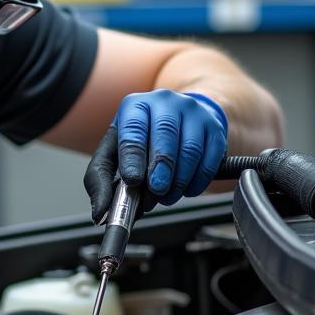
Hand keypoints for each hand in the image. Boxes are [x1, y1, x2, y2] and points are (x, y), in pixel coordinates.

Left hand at [84, 90, 227, 222]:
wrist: (179, 121)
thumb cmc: (141, 141)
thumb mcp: (113, 154)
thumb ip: (101, 181)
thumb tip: (100, 212)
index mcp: (135, 106)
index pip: (133, 129)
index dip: (133, 157)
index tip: (133, 180)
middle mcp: (164, 102)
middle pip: (165, 135)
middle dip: (160, 169)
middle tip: (155, 191)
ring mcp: (193, 112)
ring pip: (190, 149)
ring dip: (179, 180)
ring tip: (167, 196)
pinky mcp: (215, 127)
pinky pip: (210, 158)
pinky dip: (198, 181)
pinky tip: (186, 189)